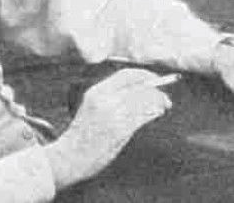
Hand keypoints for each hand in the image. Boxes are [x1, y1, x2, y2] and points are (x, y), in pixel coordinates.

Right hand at [45, 68, 172, 188]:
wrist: (68, 159)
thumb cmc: (82, 136)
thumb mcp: (92, 109)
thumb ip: (112, 99)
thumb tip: (142, 92)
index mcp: (96, 92)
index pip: (126, 75)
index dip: (145, 75)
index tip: (156, 80)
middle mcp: (105, 100)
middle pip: (139, 87)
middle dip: (157, 90)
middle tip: (165, 99)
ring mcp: (113, 114)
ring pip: (144, 100)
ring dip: (158, 102)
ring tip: (163, 107)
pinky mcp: (120, 130)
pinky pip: (144, 116)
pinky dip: (154, 112)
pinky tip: (157, 113)